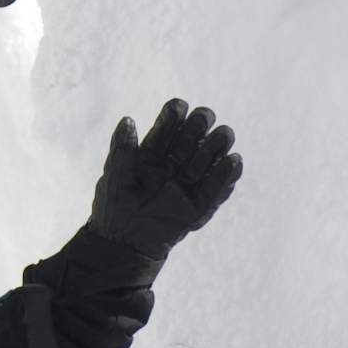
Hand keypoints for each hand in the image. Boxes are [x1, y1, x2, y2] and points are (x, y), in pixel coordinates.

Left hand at [86, 99, 240, 262]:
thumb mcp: (115, 176)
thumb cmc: (114, 207)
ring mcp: (186, 184)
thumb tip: (128, 120)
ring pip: (205, 160)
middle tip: (204, 116)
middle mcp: (171, 166)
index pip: (165, 131)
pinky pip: (215, 189)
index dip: (172, 117)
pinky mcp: (197, 205)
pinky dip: (225, 175)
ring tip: (223, 134)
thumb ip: (122, 150)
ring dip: (216, 145)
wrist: (121, 242)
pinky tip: (233, 160)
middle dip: (198, 126)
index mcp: (151, 156)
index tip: (179, 105)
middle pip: (190, 140)